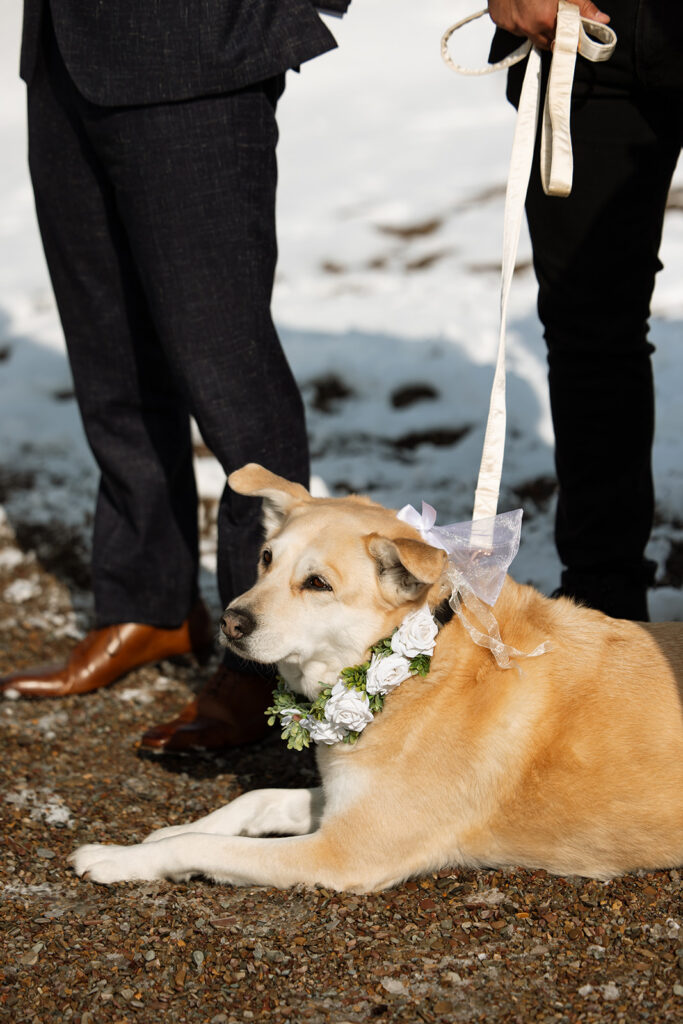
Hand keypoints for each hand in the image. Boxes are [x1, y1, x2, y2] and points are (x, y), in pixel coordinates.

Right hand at [487, 0, 609, 50]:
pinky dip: (518, 18)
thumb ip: (582, 6)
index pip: (562, 43)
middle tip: (554, 14)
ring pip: (528, 34)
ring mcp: (511, 24)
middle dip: (552, 32)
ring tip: (535, 5)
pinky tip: (521, 4)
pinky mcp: (500, 20)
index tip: (573, 36)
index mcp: (545, 19)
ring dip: (534, 25)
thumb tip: (601, 20)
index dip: (569, 38)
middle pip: (545, 42)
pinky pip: (512, 26)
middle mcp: (527, 26)